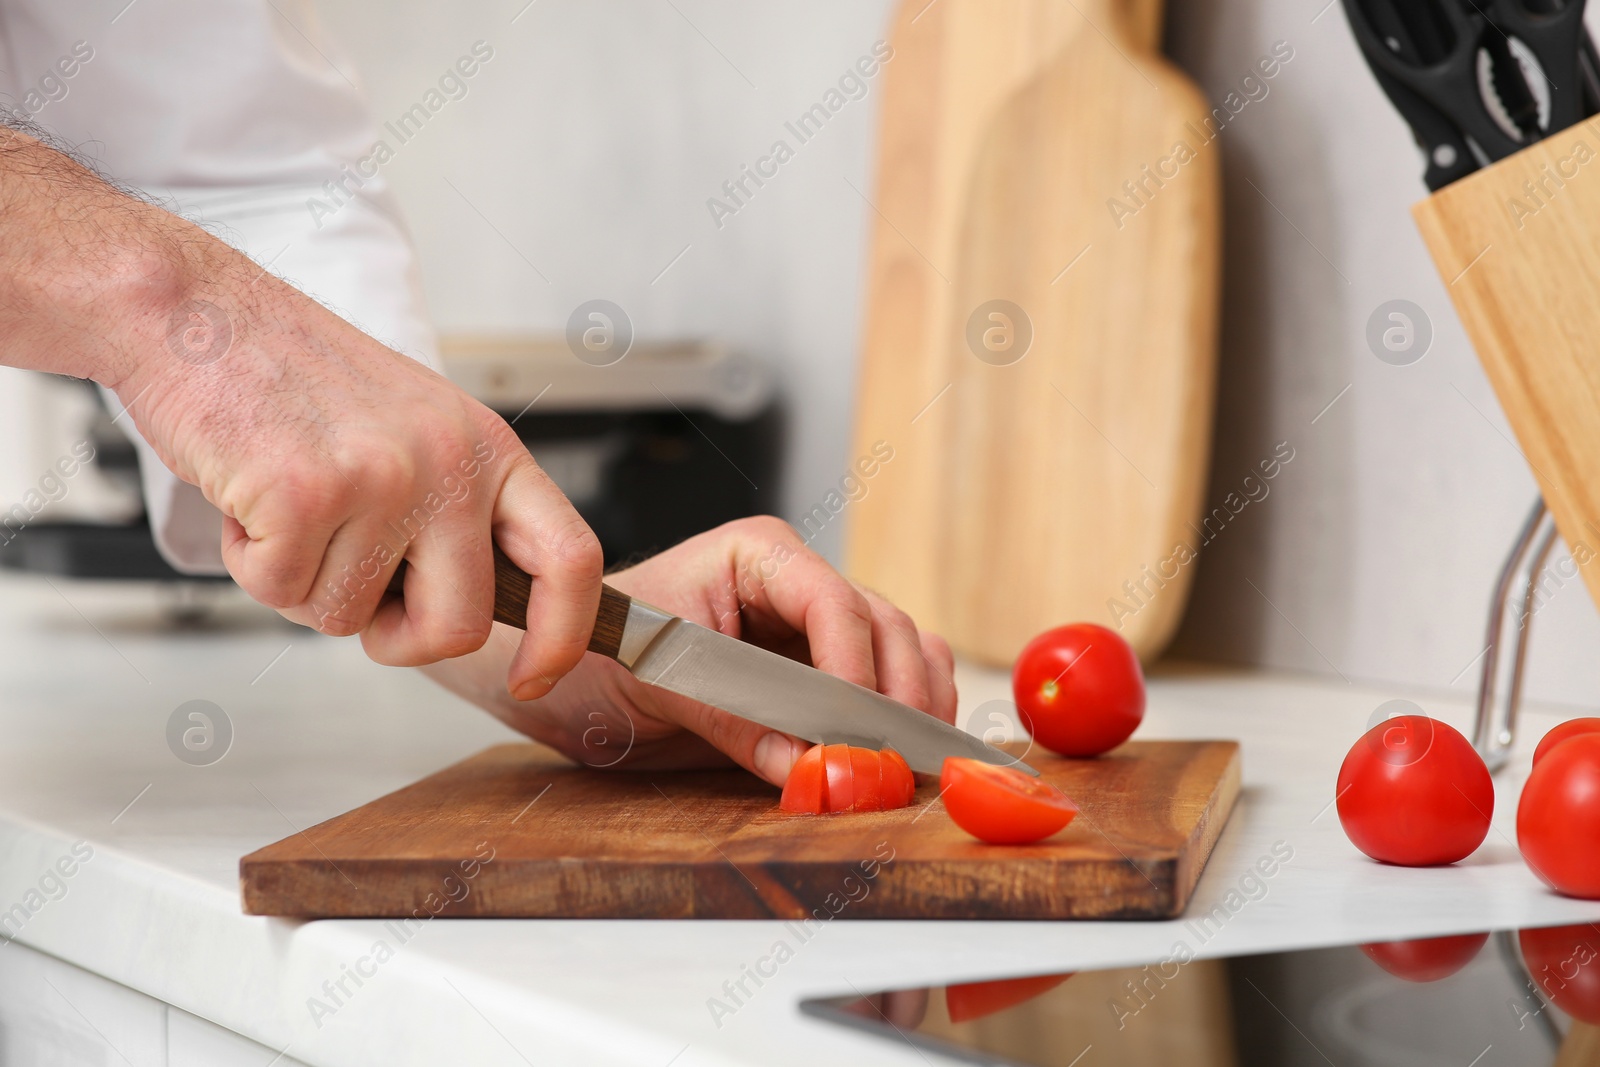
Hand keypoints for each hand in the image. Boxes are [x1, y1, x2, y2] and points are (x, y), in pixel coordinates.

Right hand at [0, 128, 601, 696]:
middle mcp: (451, 463)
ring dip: (303, 579)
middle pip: (458, 627)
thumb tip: (472, 614)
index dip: (562, 638)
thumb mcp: (419, 431)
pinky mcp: (306, 494)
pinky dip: (251, 561)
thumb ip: (457, 514)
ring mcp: (383, 477)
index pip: (570, 560)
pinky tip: (251, 496)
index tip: (536, 678)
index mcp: (490, 450)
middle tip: (351, 584)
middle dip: (397, 635)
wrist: (199, 312)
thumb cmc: (300, 379)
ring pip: (349, 617)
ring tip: (288, 501)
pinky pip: (281, 592)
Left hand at [421, 517, 958, 785]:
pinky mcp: (827, 669)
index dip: (852, 667)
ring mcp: (819, 625)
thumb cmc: (600, 659)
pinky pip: (894, 679)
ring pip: (905, 649)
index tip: (856, 730)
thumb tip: (806, 764)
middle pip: (883, 626)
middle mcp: (799, 581)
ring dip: (915, 707)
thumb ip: (730, 721)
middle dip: (895, 695)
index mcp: (756, 557)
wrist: (575, 680)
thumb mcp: (652, 687)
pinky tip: (901, 755)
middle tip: (891, 760)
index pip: (831, 600)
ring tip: (905, 763)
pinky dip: (908, 716)